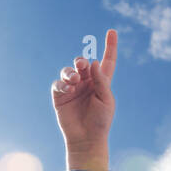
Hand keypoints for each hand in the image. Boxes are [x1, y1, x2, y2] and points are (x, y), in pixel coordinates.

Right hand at [53, 29, 116, 167]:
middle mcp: (87, 82)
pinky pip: (58, 84)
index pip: (107, 61)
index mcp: (102, 82)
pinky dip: (62, 84)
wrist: (87, 139)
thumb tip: (91, 62)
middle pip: (82, 63)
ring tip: (74, 79)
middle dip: (80, 61)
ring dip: (70, 72)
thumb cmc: (101, 121)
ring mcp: (73, 88)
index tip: (112, 31)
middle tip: (81, 64)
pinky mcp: (60, 96)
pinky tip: (68, 89)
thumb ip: (101, 81)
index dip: (110, 46)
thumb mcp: (106, 100)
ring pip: (69, 71)